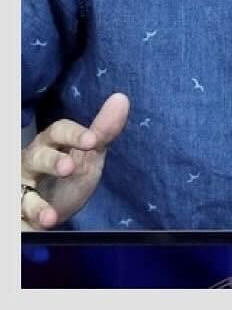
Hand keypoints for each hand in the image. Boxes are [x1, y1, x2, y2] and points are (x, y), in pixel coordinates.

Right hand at [21, 92, 128, 229]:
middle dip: (51, 161)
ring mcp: (20, 187)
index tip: (92, 141)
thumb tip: (121, 98)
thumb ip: (103, 131)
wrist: (52, 212)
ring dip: (34, 203)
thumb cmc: (68, 176)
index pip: (58, 131)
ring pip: (20, 190)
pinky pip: (18, 213)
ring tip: (49, 216)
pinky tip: (43, 226)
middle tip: (69, 167)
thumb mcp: (89, 156)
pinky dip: (28, 221)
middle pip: (36, 156)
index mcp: (50, 144)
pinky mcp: (17, 208)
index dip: (74, 134)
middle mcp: (31, 162)